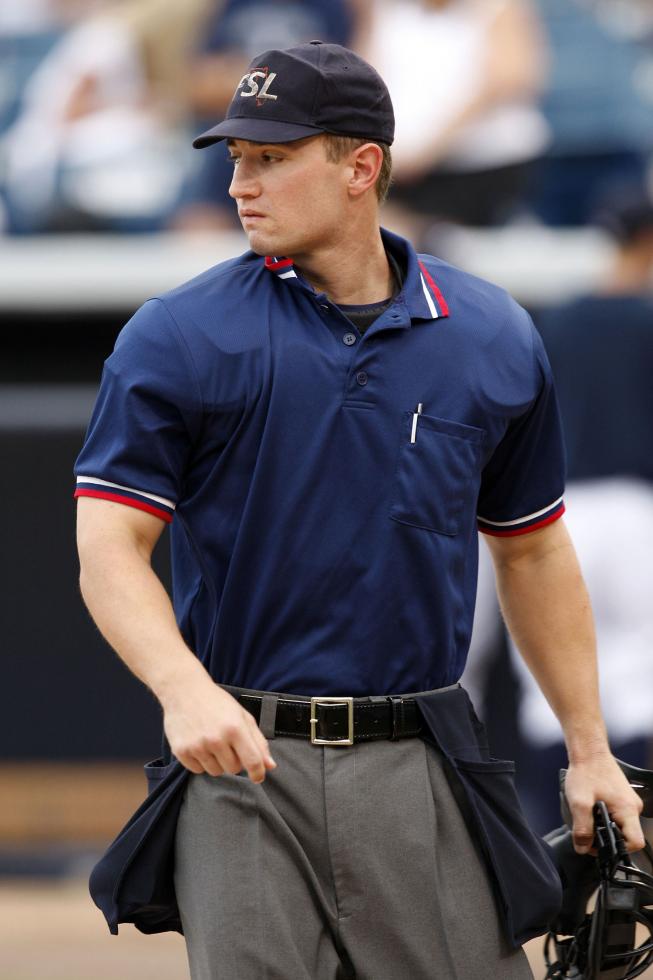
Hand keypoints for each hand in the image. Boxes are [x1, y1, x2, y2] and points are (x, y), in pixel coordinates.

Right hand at [161, 674, 276, 782]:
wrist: (184, 691)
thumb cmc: (216, 702)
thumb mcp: (242, 716)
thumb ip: (258, 741)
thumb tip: (270, 766)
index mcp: (235, 728)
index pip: (252, 761)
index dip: (258, 773)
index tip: (258, 777)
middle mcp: (216, 739)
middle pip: (234, 769)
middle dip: (234, 760)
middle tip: (227, 743)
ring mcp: (197, 746)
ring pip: (216, 772)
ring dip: (217, 762)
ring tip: (212, 742)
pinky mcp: (181, 751)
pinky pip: (197, 771)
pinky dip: (201, 762)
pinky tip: (199, 745)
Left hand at [564, 752, 644, 854]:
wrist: (588, 751)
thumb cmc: (586, 772)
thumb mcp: (579, 803)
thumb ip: (582, 829)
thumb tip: (583, 848)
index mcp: (628, 810)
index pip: (636, 843)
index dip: (617, 849)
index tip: (599, 846)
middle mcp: (633, 807)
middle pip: (627, 836)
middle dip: (608, 838)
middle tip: (588, 832)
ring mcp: (628, 801)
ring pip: (621, 826)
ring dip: (605, 827)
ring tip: (588, 818)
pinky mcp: (622, 798)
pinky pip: (618, 816)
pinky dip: (605, 818)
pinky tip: (591, 810)